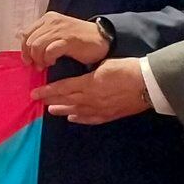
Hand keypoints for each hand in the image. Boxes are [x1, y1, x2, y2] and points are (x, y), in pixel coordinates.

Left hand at [20, 12, 110, 68]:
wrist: (102, 39)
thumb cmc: (79, 39)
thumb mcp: (57, 33)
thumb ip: (42, 36)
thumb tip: (24, 45)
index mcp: (48, 19)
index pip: (26, 34)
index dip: (24, 49)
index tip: (28, 60)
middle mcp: (52, 22)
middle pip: (29, 41)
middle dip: (31, 57)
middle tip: (38, 65)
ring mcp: (60, 30)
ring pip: (37, 46)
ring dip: (39, 59)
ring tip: (46, 64)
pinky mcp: (68, 39)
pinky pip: (49, 51)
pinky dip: (48, 59)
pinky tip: (53, 62)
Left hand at [34, 59, 151, 124]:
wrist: (148, 84)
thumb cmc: (128, 68)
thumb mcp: (105, 64)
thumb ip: (91, 72)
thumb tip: (83, 75)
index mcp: (88, 84)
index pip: (63, 88)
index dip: (48, 91)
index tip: (35, 93)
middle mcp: (91, 98)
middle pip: (66, 100)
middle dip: (51, 101)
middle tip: (39, 102)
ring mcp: (100, 109)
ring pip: (76, 111)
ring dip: (62, 110)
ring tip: (51, 110)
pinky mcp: (109, 115)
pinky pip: (91, 118)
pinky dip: (80, 118)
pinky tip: (73, 118)